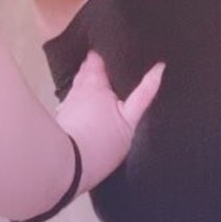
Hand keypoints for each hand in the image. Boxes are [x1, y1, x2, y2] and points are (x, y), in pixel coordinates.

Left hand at [55, 50, 164, 194]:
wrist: (68, 169)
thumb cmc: (101, 142)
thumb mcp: (130, 119)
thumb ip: (144, 93)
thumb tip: (160, 67)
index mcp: (94, 81)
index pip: (96, 56)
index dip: (106, 53)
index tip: (117, 51)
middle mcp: (78, 88)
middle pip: (86, 70)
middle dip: (96, 67)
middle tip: (112, 68)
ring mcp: (67, 104)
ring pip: (78, 86)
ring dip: (87, 84)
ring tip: (102, 87)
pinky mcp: (61, 120)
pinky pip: (72, 103)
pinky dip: (79, 102)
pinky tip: (87, 111)